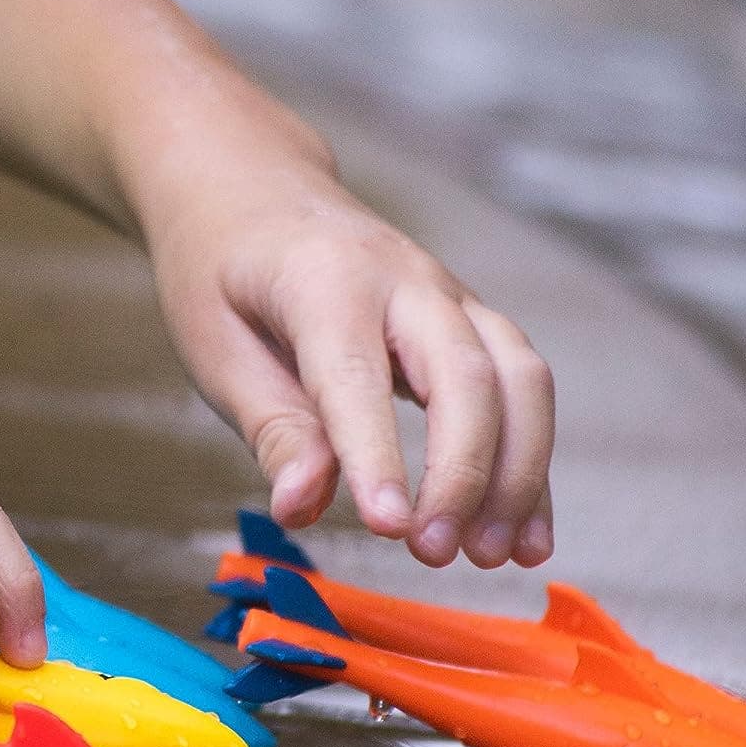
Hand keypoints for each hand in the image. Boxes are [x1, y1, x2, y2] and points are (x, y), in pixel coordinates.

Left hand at [140, 123, 554, 569]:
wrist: (255, 190)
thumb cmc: (222, 273)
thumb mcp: (214, 347)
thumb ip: (269, 426)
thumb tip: (302, 506)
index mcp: (323, 280)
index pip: (359, 375)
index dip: (378, 455)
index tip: (390, 529)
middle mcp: (404, 279)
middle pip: (467, 372)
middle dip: (464, 472)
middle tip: (434, 553)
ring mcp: (449, 296)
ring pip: (517, 378)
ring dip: (517, 472)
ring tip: (494, 556)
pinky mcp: (471, 322)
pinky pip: (522, 388)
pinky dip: (532, 463)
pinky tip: (528, 535)